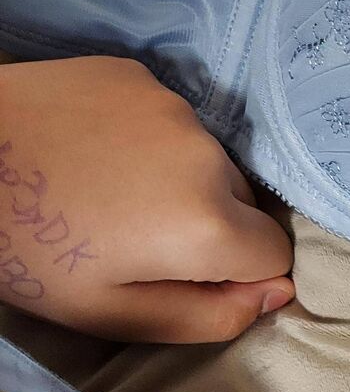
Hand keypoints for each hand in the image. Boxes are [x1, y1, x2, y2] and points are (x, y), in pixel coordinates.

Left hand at [0, 56, 294, 342]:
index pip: (276, 254)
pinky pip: (172, 121)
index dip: (239, 275)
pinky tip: (95, 152)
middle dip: (212, 227)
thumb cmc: (29, 254)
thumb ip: (211, 316)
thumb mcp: (114, 314)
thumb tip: (278, 291)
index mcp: (207, 224)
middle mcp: (207, 154)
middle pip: (246, 205)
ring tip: (111, 192)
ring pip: (209, 161)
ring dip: (181, 181)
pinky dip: (150, 142)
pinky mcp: (137, 75)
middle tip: (136, 238)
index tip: (186, 276)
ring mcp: (172, 105)